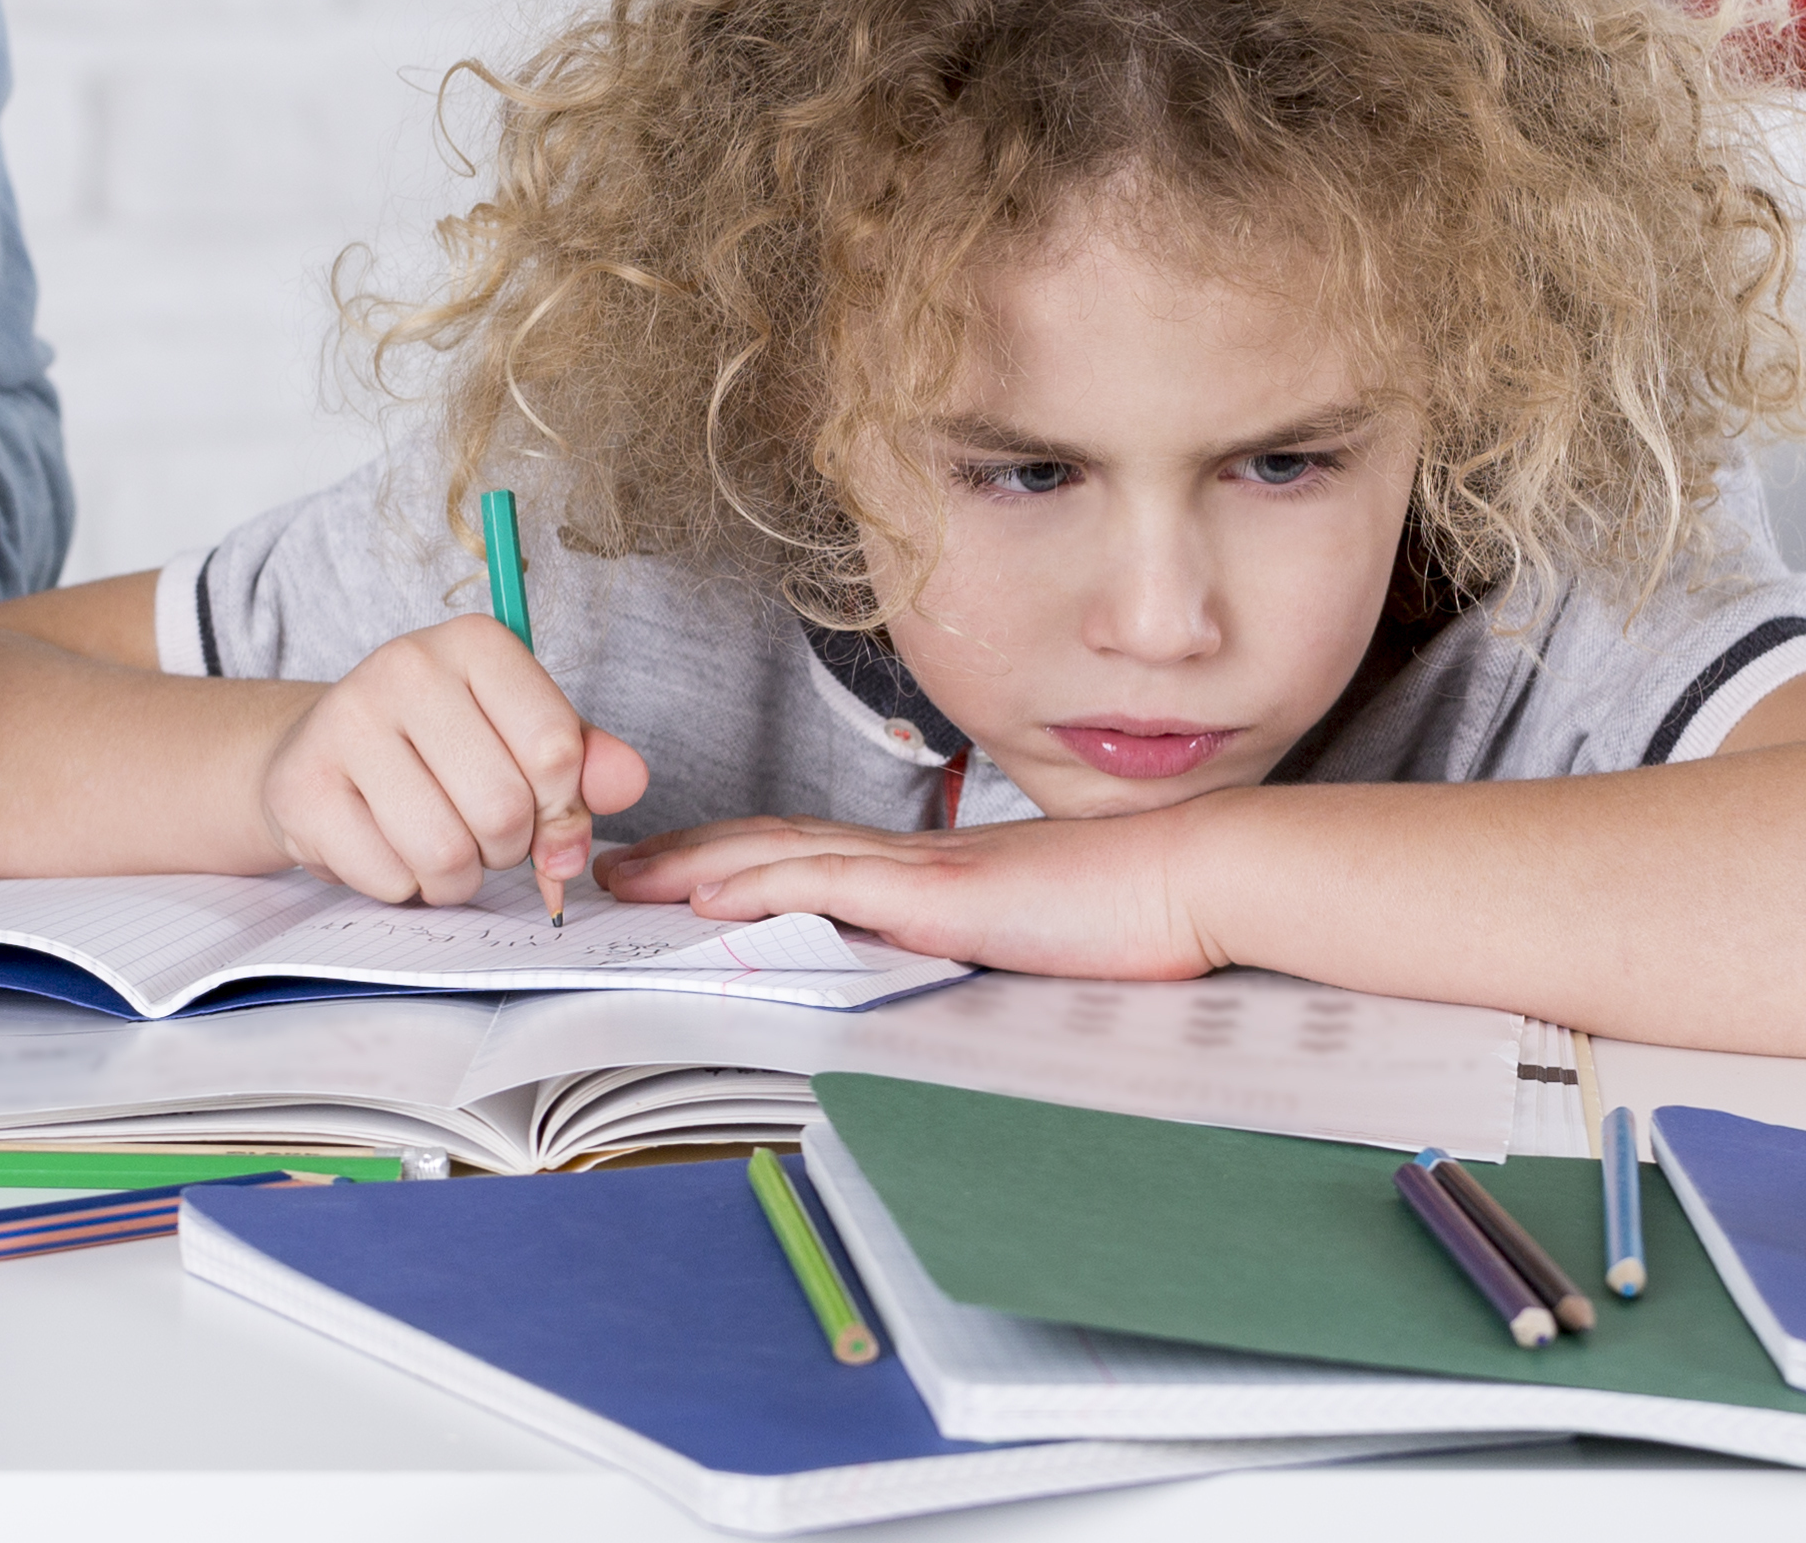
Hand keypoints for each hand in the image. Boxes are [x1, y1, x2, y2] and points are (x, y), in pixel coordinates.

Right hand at [254, 618, 655, 907]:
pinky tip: (386, 846)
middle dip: (506, 849)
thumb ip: (584, 763)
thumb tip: (629, 782)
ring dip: (456, 877)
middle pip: (503, 806)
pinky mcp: (302, 787)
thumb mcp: (520, 739)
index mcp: (476, 644)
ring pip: (446, 851)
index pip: (554, 746)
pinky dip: (402, 886)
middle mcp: (406, 665)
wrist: (319, 754)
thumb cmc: (438, 750)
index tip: (545, 814)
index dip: (562, 806)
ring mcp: (346, 723)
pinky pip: (390, 878)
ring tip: (438, 845)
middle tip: (483, 833)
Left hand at [599, 804, 1231, 980]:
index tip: (673, 870)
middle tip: (611, 864)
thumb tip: (942, 959)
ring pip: (783, 857)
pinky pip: (832, 884)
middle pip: (773, 846)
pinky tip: (712, 892)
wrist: (1194, 879)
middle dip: (685, 855)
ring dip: (696, 865)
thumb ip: (980, 938)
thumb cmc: (1134, 913)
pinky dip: (761, 884)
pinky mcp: (942, 897)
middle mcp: (913, 860)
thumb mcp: (1035, 933)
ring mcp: (924, 872)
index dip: (734, 859)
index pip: (811, 857)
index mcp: (933, 872)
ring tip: (629, 875)